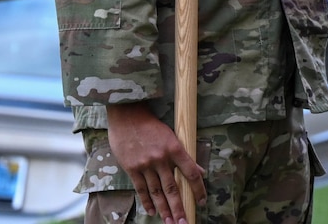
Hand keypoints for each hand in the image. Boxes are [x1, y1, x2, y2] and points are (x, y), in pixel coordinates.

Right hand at [107, 102, 205, 223]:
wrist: (127, 115)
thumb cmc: (151, 125)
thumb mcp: (171, 136)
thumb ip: (184, 155)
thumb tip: (199, 170)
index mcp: (174, 148)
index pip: (191, 172)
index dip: (198, 189)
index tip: (201, 202)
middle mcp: (161, 158)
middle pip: (172, 188)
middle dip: (179, 208)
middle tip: (184, 223)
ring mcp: (145, 164)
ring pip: (157, 192)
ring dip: (164, 209)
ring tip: (169, 222)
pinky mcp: (132, 168)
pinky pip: (141, 189)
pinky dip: (147, 202)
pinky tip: (152, 212)